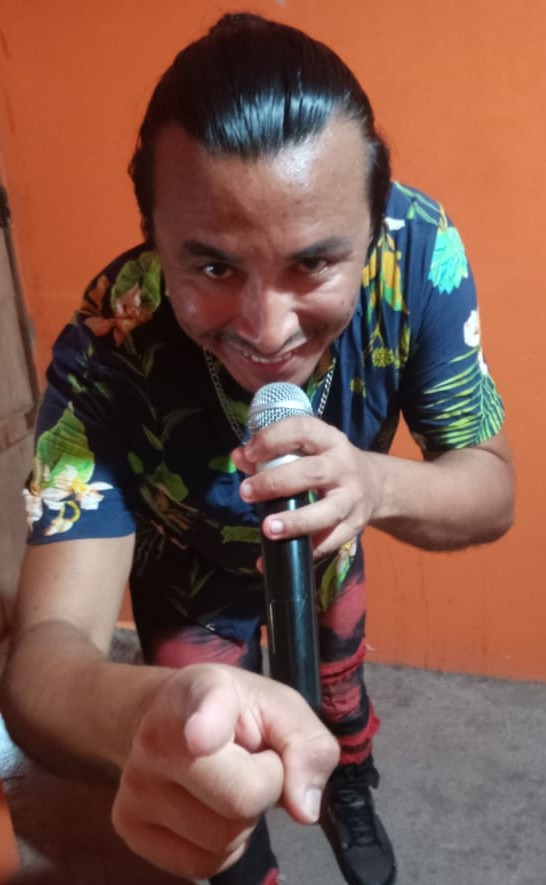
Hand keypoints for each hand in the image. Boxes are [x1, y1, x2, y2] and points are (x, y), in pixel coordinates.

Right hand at [112, 664, 338, 879]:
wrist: (170, 716)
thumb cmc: (236, 711)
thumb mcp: (281, 708)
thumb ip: (308, 746)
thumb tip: (304, 810)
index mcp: (199, 692)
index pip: (205, 711)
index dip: (207, 726)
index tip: (201, 737)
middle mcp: (156, 738)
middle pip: (241, 801)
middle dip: (266, 788)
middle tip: (252, 761)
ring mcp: (135, 786)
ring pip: (223, 840)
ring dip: (243, 819)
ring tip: (228, 781)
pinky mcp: (127, 826)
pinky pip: (201, 865)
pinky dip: (222, 846)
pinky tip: (210, 808)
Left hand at [232, 415, 380, 557]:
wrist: (376, 484)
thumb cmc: (328, 463)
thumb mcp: (307, 449)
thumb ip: (270, 452)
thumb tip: (238, 456)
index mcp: (328, 440)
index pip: (302, 430)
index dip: (273, 439)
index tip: (249, 453)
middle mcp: (343, 467)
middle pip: (312, 473)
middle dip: (276, 483)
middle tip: (247, 492)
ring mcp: (351, 498)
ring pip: (327, 511)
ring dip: (296, 521)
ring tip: (268, 528)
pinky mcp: (354, 525)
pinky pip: (330, 541)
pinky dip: (305, 551)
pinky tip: (279, 556)